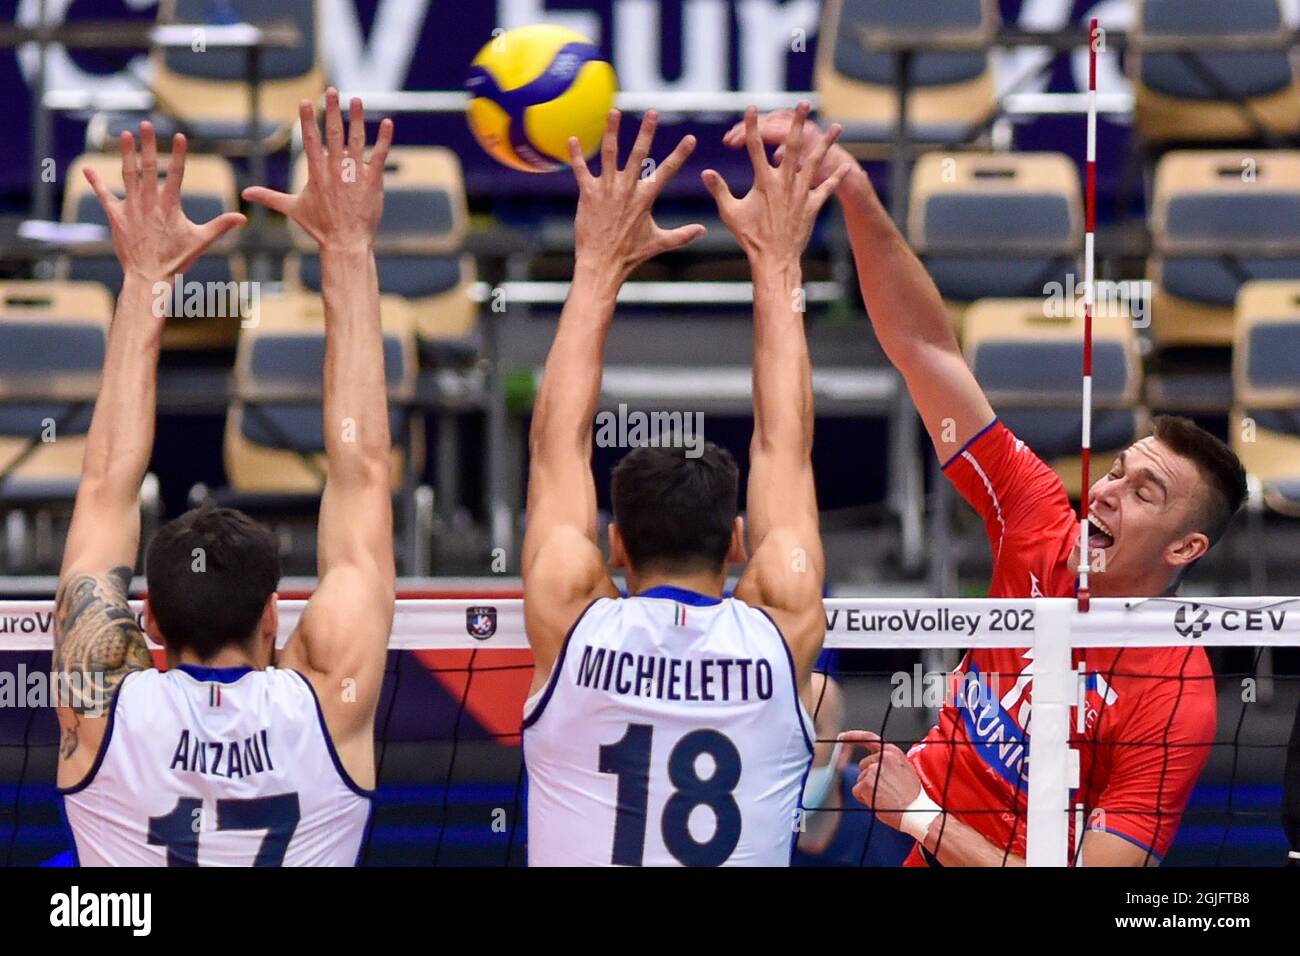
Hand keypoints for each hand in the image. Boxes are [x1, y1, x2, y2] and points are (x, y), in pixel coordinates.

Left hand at [82, 123, 245, 283]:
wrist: (148, 275)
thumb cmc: (176, 259)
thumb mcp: (202, 242)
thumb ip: (221, 226)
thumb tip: (243, 218)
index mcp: (169, 204)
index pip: (176, 173)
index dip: (178, 154)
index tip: (179, 136)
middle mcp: (148, 201)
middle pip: (147, 166)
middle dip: (147, 144)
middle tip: (146, 124)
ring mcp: (130, 206)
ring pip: (127, 174)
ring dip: (126, 153)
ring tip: (125, 134)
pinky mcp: (116, 215)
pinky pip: (103, 195)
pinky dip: (95, 182)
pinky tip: (87, 169)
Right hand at [243, 88, 393, 251]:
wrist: (345, 243)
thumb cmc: (319, 227)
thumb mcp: (292, 209)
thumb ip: (270, 197)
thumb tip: (245, 194)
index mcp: (316, 172)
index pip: (310, 140)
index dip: (308, 119)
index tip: (306, 101)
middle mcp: (335, 169)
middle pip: (333, 133)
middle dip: (332, 110)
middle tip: (331, 90)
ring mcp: (355, 174)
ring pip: (357, 139)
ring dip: (357, 118)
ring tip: (356, 99)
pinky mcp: (373, 181)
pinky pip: (380, 155)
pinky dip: (384, 138)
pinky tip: (387, 122)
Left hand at [570, 109, 704, 283]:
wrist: (602, 265)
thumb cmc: (630, 256)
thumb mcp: (659, 243)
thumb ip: (682, 234)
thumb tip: (703, 230)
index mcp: (645, 198)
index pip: (667, 171)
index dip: (680, 154)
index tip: (690, 138)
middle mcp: (627, 190)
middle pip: (639, 154)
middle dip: (647, 132)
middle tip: (652, 112)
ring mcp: (606, 190)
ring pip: (610, 154)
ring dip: (612, 132)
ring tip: (614, 112)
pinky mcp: (588, 195)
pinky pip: (580, 170)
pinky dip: (576, 155)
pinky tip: (572, 139)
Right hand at [703, 102, 850, 265]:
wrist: (774, 258)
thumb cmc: (750, 237)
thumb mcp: (730, 212)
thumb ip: (719, 190)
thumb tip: (705, 172)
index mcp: (764, 181)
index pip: (755, 146)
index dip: (752, 126)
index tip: (751, 108)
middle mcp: (785, 181)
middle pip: (793, 144)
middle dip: (797, 122)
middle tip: (803, 103)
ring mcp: (801, 192)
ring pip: (816, 161)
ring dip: (827, 143)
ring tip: (837, 127)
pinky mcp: (812, 205)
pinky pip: (827, 189)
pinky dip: (837, 178)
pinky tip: (847, 167)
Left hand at [844, 730, 922, 830]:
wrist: (914, 811)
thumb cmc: (911, 796)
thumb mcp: (904, 770)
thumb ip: (889, 763)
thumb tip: (874, 763)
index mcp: (893, 753)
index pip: (870, 739)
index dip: (854, 736)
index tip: (843, 736)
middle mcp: (882, 757)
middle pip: (863, 765)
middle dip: (869, 777)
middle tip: (885, 789)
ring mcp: (873, 769)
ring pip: (860, 779)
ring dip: (868, 789)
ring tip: (885, 796)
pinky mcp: (866, 783)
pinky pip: (856, 791)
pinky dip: (863, 798)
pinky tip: (878, 801)